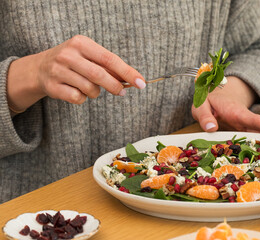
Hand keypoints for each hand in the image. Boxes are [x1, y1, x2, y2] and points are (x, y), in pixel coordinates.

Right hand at [7, 35, 144, 111]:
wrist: (39, 68)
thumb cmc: (74, 62)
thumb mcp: (89, 57)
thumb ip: (109, 67)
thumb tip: (132, 80)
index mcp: (81, 43)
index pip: (110, 59)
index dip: (127, 72)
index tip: (141, 82)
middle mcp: (68, 55)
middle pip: (99, 75)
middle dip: (115, 86)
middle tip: (122, 92)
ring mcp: (58, 70)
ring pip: (89, 89)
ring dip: (96, 92)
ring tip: (90, 87)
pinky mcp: (52, 87)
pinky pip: (77, 98)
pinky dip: (82, 98)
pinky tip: (76, 91)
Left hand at [191, 76, 259, 135]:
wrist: (213, 93)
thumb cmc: (207, 99)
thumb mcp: (201, 105)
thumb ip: (205, 116)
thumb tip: (212, 129)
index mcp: (236, 112)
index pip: (255, 120)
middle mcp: (244, 118)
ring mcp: (245, 124)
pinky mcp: (243, 129)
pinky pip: (253, 137)